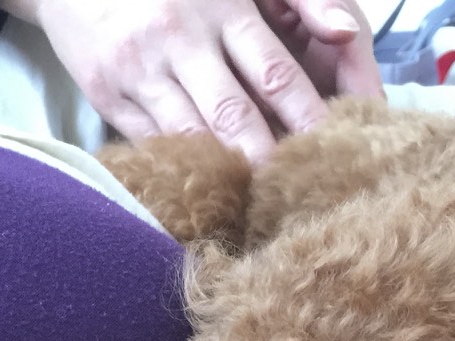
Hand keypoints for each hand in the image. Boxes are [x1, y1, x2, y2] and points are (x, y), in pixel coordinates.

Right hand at [0, 0, 383, 161]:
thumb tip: (347, 33)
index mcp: (221, 4)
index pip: (276, 74)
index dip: (308, 121)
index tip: (332, 156)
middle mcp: (179, 38)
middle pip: (234, 115)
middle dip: (270, 160)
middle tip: (299, 197)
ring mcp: (140, 70)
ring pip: (191, 138)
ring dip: (228, 175)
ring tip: (262, 206)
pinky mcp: (108, 95)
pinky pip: (153, 145)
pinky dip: (184, 171)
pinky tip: (211, 193)